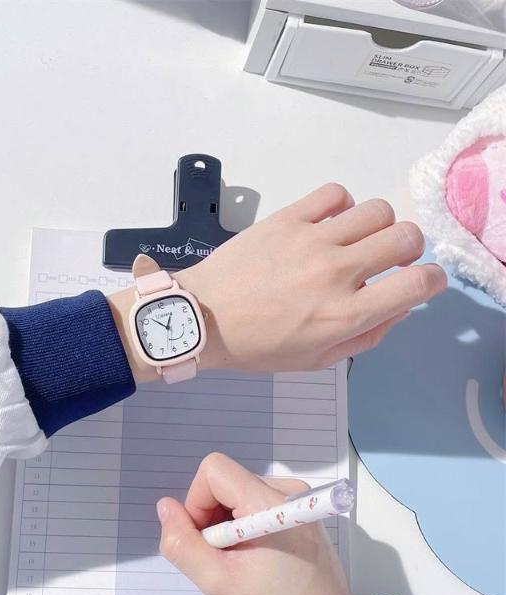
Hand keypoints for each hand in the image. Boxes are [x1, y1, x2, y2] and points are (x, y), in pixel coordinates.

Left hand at [109, 184, 446, 380]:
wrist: (202, 317)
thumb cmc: (256, 347)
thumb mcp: (315, 360)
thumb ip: (365, 336)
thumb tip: (399, 306)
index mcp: (346, 314)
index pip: (419, 283)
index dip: (434, 280)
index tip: (423, 280)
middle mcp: (338, 272)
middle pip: (407, 236)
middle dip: (409, 248)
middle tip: (388, 258)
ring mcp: (312, 240)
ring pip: (376, 210)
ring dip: (377, 225)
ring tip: (355, 239)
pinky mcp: (287, 218)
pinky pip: (335, 193)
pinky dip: (342, 204)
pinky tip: (328, 222)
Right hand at [157, 453, 377, 594]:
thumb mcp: (220, 583)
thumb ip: (183, 545)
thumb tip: (165, 508)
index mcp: (269, 502)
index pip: (214, 470)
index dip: (197, 502)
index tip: (206, 540)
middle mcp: (286, 489)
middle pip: (225, 481)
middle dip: (212, 517)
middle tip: (225, 557)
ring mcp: (296, 496)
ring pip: (236, 491)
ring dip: (227, 523)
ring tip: (244, 559)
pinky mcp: (298, 506)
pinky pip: (254, 499)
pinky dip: (244, 523)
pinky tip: (257, 553)